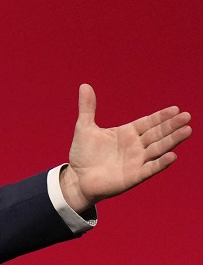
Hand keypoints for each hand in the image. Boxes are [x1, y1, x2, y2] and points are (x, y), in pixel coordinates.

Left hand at [60, 84, 191, 211]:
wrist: (76, 178)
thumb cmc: (83, 154)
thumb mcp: (84, 128)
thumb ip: (87, 108)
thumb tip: (84, 85)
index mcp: (127, 133)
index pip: (149, 122)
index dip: (161, 116)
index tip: (175, 109)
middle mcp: (136, 146)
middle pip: (157, 134)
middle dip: (172, 125)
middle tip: (186, 117)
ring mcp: (136, 161)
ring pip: (158, 149)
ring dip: (172, 140)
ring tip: (187, 130)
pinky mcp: (133, 176)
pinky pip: (150, 168)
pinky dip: (160, 163)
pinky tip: (172, 155)